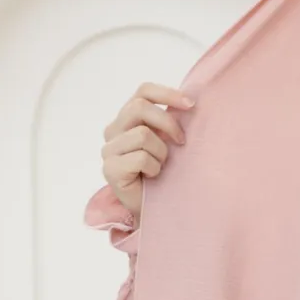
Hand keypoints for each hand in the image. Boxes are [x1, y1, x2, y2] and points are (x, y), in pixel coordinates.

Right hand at [101, 82, 193, 220]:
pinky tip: (152, 176)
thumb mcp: (167, 141)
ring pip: (143, 134)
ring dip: (161, 152)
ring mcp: (108, 150)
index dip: (167, 93)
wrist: (154, 207)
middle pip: (139, 107)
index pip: (143, 91)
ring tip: (160, 166)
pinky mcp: (110, 169)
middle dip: (167, 123)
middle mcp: (113, 131)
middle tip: (181, 142)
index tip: (191, 104)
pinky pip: (140, 158)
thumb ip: (167, 122)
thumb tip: (189, 102)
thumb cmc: (163, 173)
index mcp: (126, 119)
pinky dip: (154, 168)